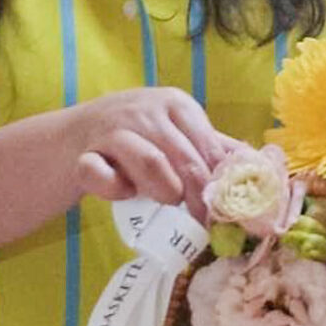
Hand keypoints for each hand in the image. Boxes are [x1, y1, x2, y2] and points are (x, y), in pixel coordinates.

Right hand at [74, 88, 235, 221]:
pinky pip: (104, 177)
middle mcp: (146, 109)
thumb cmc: (131, 141)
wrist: (66, 140)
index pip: (211, 149)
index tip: (224, 214)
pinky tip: (120, 190)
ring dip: (163, 191)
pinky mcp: (81, 153)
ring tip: (163, 199)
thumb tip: (259, 167)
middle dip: (197, 198)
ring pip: (152, 164)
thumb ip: (213, 149)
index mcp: (176, 104)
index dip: (221, 186)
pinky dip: (115, 190)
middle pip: (187, 160)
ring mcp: (111, 128)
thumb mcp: (174, 137)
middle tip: (200, 222)